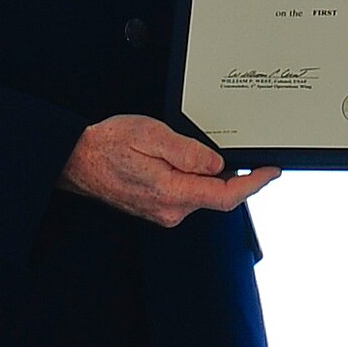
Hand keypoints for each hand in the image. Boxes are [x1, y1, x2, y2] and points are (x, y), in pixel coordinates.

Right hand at [60, 115, 280, 227]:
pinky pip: (187, 194)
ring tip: (203, 151)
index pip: (226, 195)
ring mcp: (163, 212)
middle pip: (217, 195)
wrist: (76, 161)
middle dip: (236, 177)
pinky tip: (188, 163)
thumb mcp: (152, 134)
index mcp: (172, 192)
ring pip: (202, 194)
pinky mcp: (157, 208)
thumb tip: (218, 164)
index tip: (271, 172)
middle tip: (248, 156)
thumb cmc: (108, 145)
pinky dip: (197, 180)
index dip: (254, 184)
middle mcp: (170, 210)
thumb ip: (189, 152)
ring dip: (213, 177)